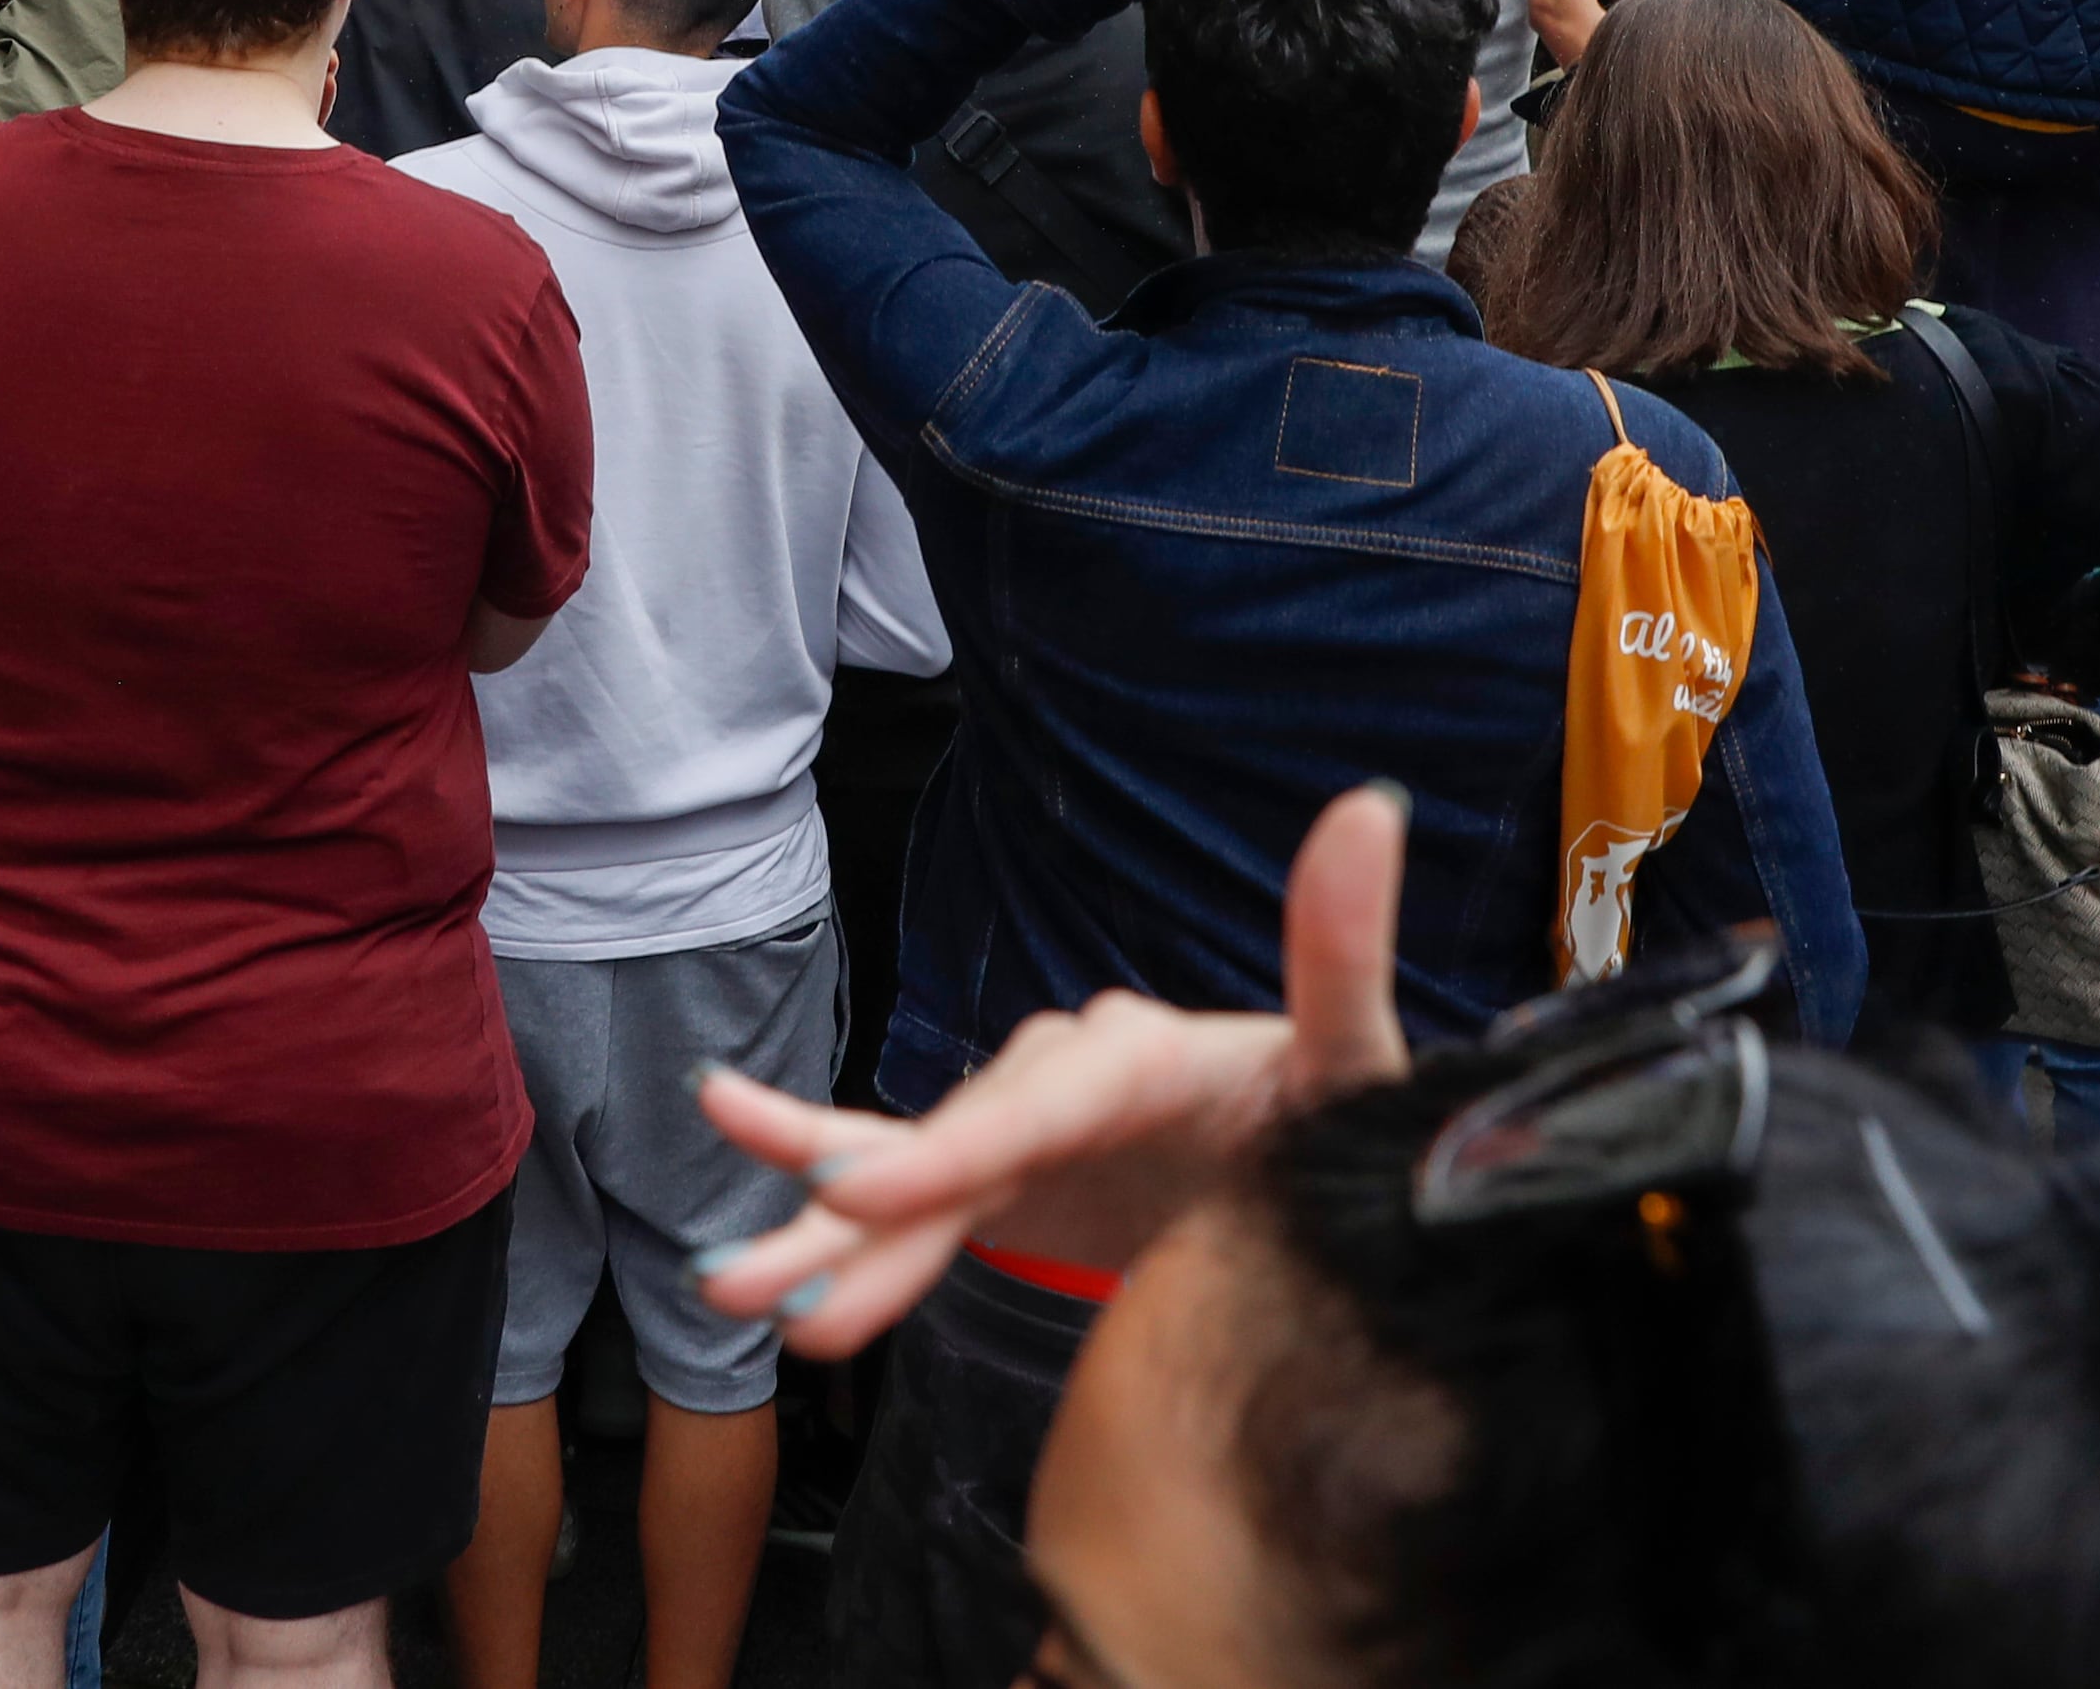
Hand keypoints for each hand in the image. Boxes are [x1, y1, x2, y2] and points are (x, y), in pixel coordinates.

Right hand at [693, 785, 1408, 1351]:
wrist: (1327, 1179)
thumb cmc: (1352, 1125)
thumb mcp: (1359, 1065)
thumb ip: (1343, 958)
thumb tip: (1366, 810)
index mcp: (1148, 1056)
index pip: (1046, 1100)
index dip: (958, 1144)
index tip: (871, 1190)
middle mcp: (1067, 1077)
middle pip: (953, 1144)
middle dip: (854, 1208)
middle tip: (758, 1279)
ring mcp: (1026, 1129)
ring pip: (909, 1180)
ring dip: (821, 1233)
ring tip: (733, 1288)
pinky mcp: (1006, 1180)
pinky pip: (908, 1194)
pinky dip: (833, 1201)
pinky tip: (755, 1209)